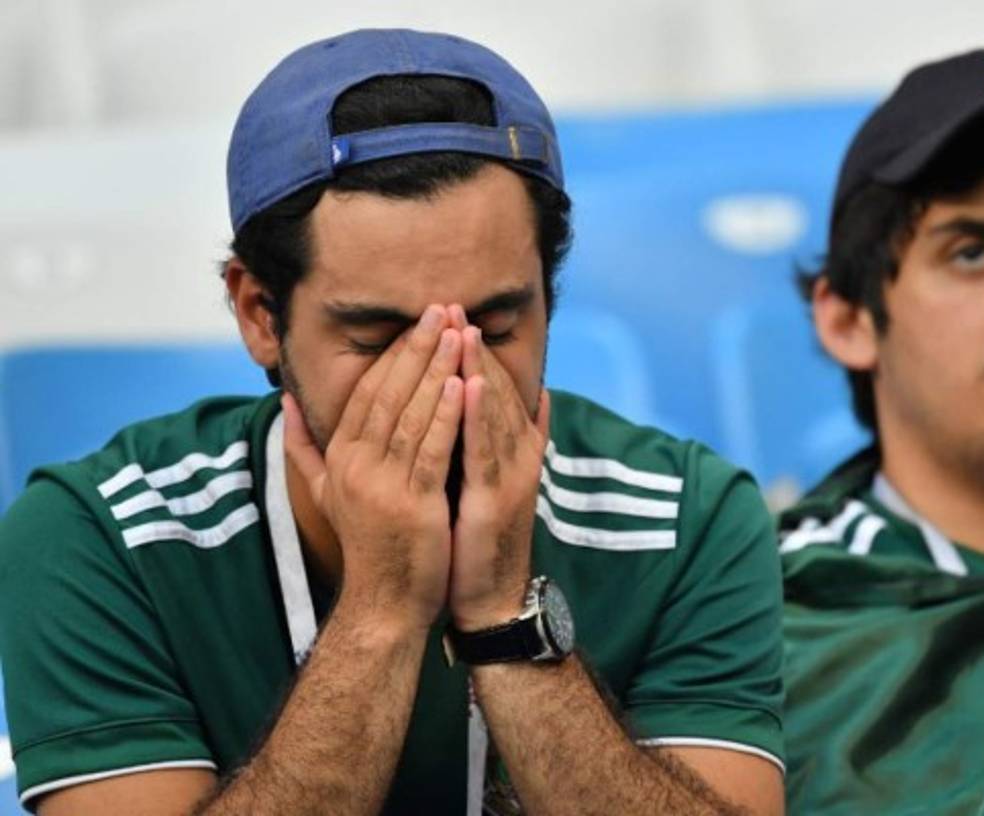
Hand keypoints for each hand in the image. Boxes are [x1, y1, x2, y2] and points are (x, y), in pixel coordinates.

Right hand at [282, 305, 463, 631]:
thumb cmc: (366, 545)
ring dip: (437, 369)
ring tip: (458, 332)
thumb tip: (285, 403)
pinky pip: (431, 450)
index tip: (418, 321)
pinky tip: (463, 384)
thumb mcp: (327, 492)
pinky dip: (447, 414)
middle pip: (389, 393)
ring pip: (412, 414)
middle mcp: (356, 466)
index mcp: (340, 457)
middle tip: (442, 308)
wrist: (382, 604)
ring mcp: (383, 485)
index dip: (393, 354)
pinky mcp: (412, 505)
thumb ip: (303, 446)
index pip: (367, 392)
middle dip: (417, 347)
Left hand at [448, 321, 549, 630]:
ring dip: (476, 368)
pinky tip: (465, 384)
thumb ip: (487, 440)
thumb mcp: (484, 482)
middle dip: (470, 347)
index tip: (447, 314)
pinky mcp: (497, 496)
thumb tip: (508, 399)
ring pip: (492, 410)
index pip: (487, 386)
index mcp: (509, 447)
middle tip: (450, 305)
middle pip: (492, 388)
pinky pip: (485, 448)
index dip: (469, 350)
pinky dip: (477, 414)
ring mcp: (511, 473)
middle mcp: (516, 453)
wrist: (490, 595)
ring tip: (460, 330)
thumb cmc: (477, 539)